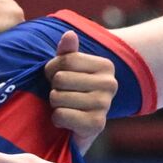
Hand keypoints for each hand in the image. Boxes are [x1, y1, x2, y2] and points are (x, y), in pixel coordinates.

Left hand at [46, 30, 116, 150]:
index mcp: (106, 66)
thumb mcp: (67, 69)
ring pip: (58, 97)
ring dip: (55, 105)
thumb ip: (67, 52)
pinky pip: (61, 115)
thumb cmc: (71, 93)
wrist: (78, 128)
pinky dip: (57, 119)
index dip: (52, 70)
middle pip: (60, 78)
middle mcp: (110, 84)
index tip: (57, 78)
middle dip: (53, 88)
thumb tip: (69, 34)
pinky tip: (66, 121)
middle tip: (62, 95)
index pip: (65, 59)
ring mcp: (105, 104)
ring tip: (66, 107)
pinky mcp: (97, 125)